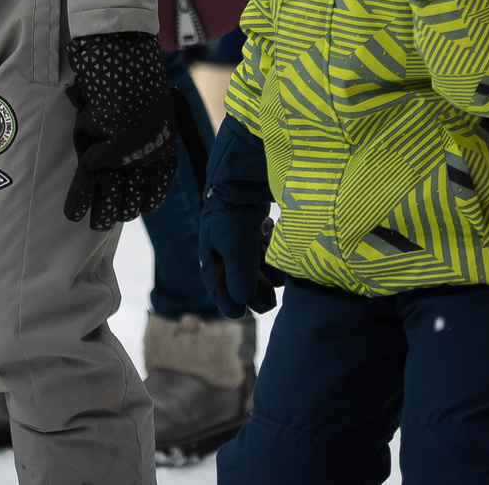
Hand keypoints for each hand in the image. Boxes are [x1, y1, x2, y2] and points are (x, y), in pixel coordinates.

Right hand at [62, 31, 177, 230]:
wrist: (123, 48)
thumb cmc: (131, 76)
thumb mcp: (147, 111)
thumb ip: (142, 140)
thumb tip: (124, 171)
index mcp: (167, 143)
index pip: (158, 187)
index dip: (144, 201)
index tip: (133, 208)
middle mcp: (154, 151)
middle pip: (134, 195)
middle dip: (117, 210)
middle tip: (103, 220)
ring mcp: (134, 149)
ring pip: (113, 192)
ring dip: (100, 211)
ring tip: (91, 222)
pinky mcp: (111, 142)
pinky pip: (90, 173)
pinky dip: (80, 194)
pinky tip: (73, 212)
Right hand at [197, 115, 278, 317]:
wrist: (244, 175)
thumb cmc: (235, 214)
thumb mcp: (236, 251)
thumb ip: (240, 281)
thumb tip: (245, 301)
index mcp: (212, 256)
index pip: (217, 289)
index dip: (227, 304)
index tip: (240, 314)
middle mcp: (224, 248)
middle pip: (240, 280)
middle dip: (255, 288)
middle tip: (270, 295)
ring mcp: (241, 235)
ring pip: (256, 265)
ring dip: (267, 269)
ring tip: (276, 265)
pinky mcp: (255, 223)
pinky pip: (264, 247)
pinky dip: (271, 249)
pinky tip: (274, 239)